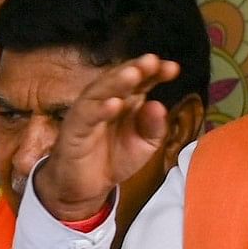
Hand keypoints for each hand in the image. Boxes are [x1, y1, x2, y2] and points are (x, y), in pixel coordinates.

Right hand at [29, 54, 181, 224]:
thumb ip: (154, 127)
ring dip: (117, 81)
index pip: (142, 81)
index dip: (156, 72)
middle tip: (152, 61)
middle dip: (137, 68)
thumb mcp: (144, 145)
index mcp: (128, 100)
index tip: (173, 68)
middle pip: (121, 78)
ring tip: (134, 73)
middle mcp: (107, 100)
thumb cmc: (114, 158)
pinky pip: (87, 115)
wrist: (86, 187)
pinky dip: (100, 109)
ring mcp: (89, 111)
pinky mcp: (74, 128)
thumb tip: (160, 105)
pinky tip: (114, 104)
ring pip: (101, 91)